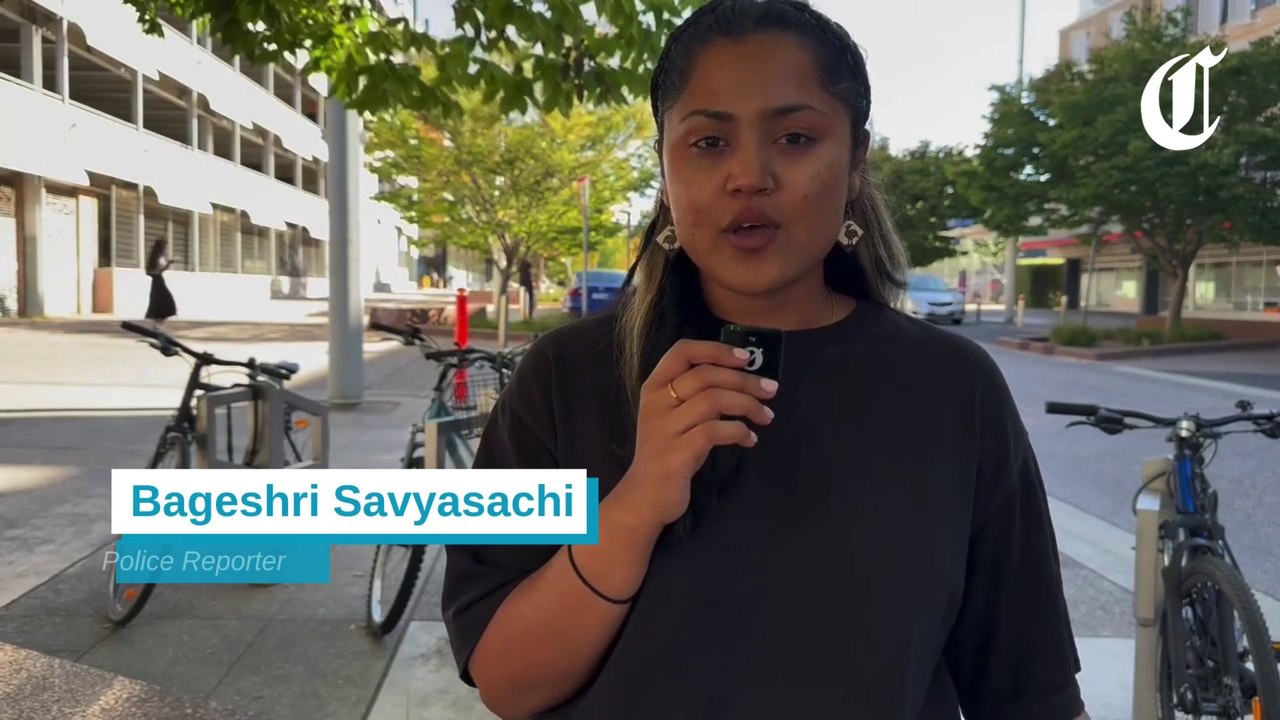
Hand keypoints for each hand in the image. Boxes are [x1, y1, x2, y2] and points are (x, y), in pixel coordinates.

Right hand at [614, 339, 777, 528]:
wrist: (645, 496)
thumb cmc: (668, 451)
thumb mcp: (676, 416)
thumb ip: (697, 395)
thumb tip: (743, 378)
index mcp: (654, 387)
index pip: (682, 351)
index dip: (717, 349)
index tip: (746, 358)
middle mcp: (656, 403)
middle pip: (706, 375)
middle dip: (745, 380)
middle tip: (771, 390)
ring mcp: (664, 429)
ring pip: (713, 400)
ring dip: (748, 405)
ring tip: (766, 417)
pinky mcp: (675, 455)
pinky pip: (714, 432)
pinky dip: (738, 431)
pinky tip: (749, 439)